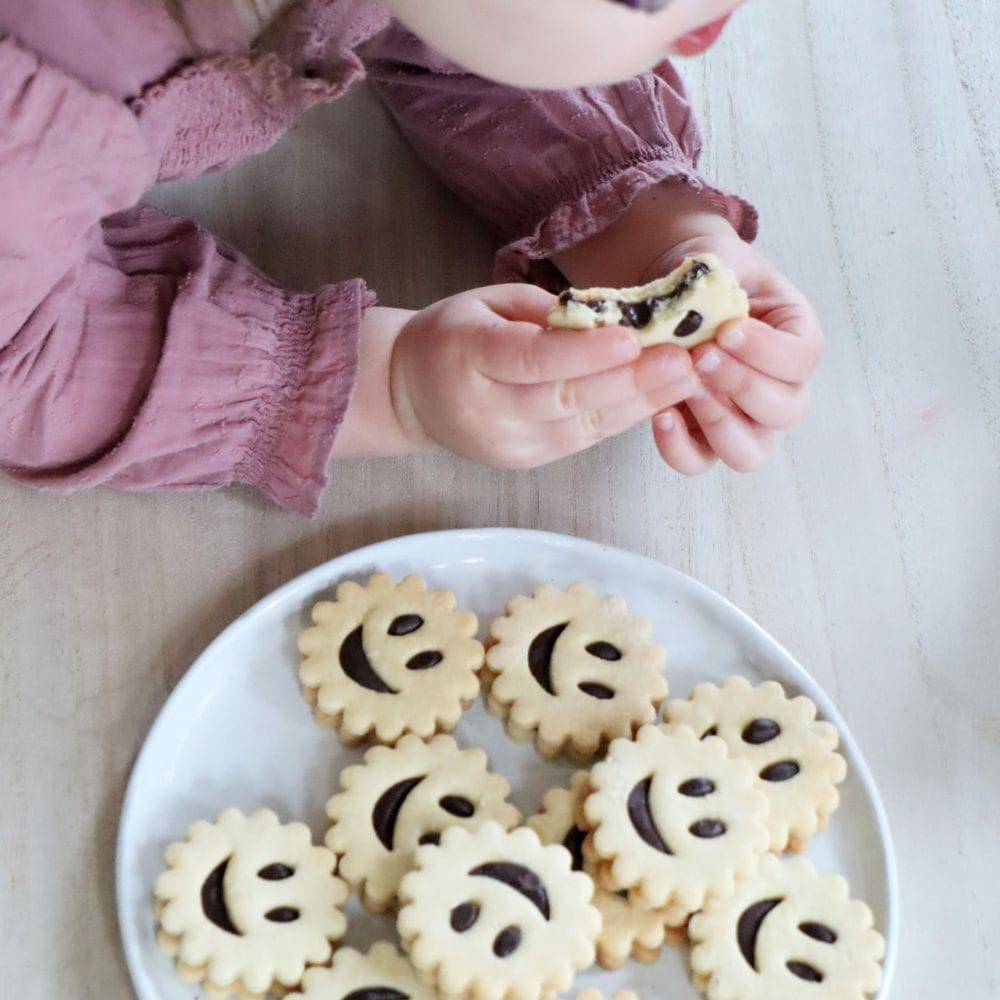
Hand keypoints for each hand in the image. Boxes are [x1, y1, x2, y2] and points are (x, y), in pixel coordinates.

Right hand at [388, 284, 697, 468]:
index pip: (531, 360)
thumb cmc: (451, 337)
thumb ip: (542, 312)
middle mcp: (487, 410)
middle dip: (632, 380)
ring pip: (583, 425)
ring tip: (686, 379)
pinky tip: (657, 398)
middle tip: (685, 359)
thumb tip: (610, 319)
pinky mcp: (525, 461)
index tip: (633, 337)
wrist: (409, 393)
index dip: (584, 353)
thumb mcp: (484, 304)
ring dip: (639, 403)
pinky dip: (623, 418)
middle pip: (566, 398)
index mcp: (467, 358)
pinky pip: (582, 439)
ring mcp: (507, 444)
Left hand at [646, 231, 823, 473]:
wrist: (677, 297)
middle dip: (742, 384)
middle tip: (702, 356)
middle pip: (785, 411)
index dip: (767, 350)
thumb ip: (718, 270)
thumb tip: (698, 284)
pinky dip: (680, 448)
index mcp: (797, 339)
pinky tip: (660, 415)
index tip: (728, 329)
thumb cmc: (708, 278)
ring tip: (686, 388)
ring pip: (750, 452)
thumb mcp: (720, 260)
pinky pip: (699, 461)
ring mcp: (744, 421)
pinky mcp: (703, 438)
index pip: (802, 359)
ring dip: (719, 423)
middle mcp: (781, 389)